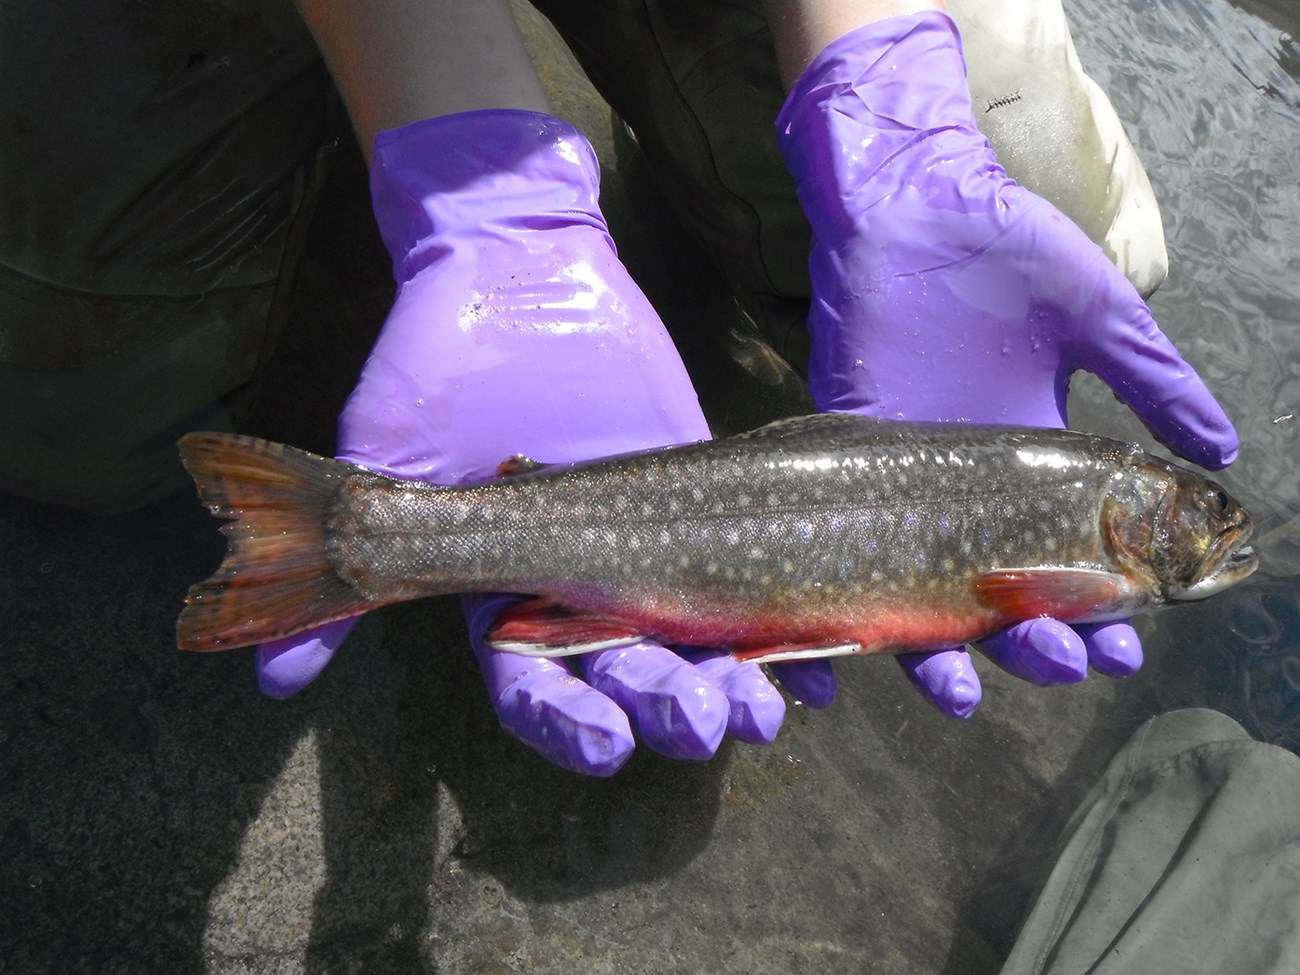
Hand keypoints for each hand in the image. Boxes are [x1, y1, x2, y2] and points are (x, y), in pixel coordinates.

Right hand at [255, 110, 833, 772]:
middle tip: (705, 721)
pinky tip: (823, 655)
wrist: (512, 270)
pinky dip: (788, 625)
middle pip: (626, 676)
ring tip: (766, 709)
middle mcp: (578, 585)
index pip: (533, 686)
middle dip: (666, 706)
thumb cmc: (429, 361)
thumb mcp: (381, 459)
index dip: (566, 725)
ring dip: (733, 685)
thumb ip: (352, 571)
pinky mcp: (701, 501)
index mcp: (503, 592)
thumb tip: (272, 685)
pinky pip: (749, 576)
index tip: (608, 748)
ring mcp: (644, 546)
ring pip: (693, 642)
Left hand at [775, 12, 1236, 714]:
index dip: (1098, 609)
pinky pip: (839, 540)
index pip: (1071, 558)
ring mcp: (904, 475)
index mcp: (1032, 459)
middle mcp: (967, 481)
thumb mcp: (1099, 318)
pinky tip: (855, 656)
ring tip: (958, 689)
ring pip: (916, 588)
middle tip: (1058, 666)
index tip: (1124, 649)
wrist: (915, 200)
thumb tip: (1225, 455)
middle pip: (997, 590)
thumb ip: (1154, 385)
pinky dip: (842, 608)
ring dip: (938, 651)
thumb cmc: (1011, 248)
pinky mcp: (846, 454)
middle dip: (1030, 641)